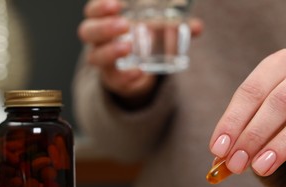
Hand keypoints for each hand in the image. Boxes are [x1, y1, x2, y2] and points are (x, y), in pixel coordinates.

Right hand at [78, 0, 202, 99]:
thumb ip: (175, 27)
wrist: (135, 72)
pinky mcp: (113, 80)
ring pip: (95, 56)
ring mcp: (104, 62)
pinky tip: (139, 72)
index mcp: (106, 21)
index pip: (93, 11)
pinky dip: (126, 76)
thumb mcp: (155, 30)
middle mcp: (100, 41)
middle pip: (87, 31)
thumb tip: (197, 27)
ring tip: (128, 48)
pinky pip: (114, 79)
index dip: (99, 6)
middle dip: (103, 27)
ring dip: (110, 51)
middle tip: (124, 25)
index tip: (116, 4)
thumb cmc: (142, 41)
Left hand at [209, 49, 285, 176]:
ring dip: (281, 145)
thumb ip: (240, 133)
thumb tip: (220, 159)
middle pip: (279, 102)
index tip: (219, 149)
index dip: (233, 121)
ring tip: (260, 167)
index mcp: (278, 64)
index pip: (251, 91)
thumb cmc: (280, 111)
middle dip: (254, 136)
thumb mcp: (257, 114)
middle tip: (237, 163)